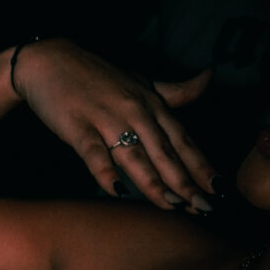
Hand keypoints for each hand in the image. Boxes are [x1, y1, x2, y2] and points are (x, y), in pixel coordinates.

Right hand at [13, 40, 216, 211]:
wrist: (50, 61)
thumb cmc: (97, 76)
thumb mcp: (141, 81)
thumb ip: (176, 90)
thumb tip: (211, 76)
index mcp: (153, 104)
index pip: (183, 140)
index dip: (202, 166)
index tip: (220, 190)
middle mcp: (135, 111)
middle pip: (164, 152)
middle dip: (185, 182)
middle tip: (204, 208)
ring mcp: (107, 118)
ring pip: (134, 155)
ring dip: (154, 183)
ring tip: (171, 206)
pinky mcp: (78, 126)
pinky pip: (94, 152)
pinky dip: (105, 171)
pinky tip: (117, 191)